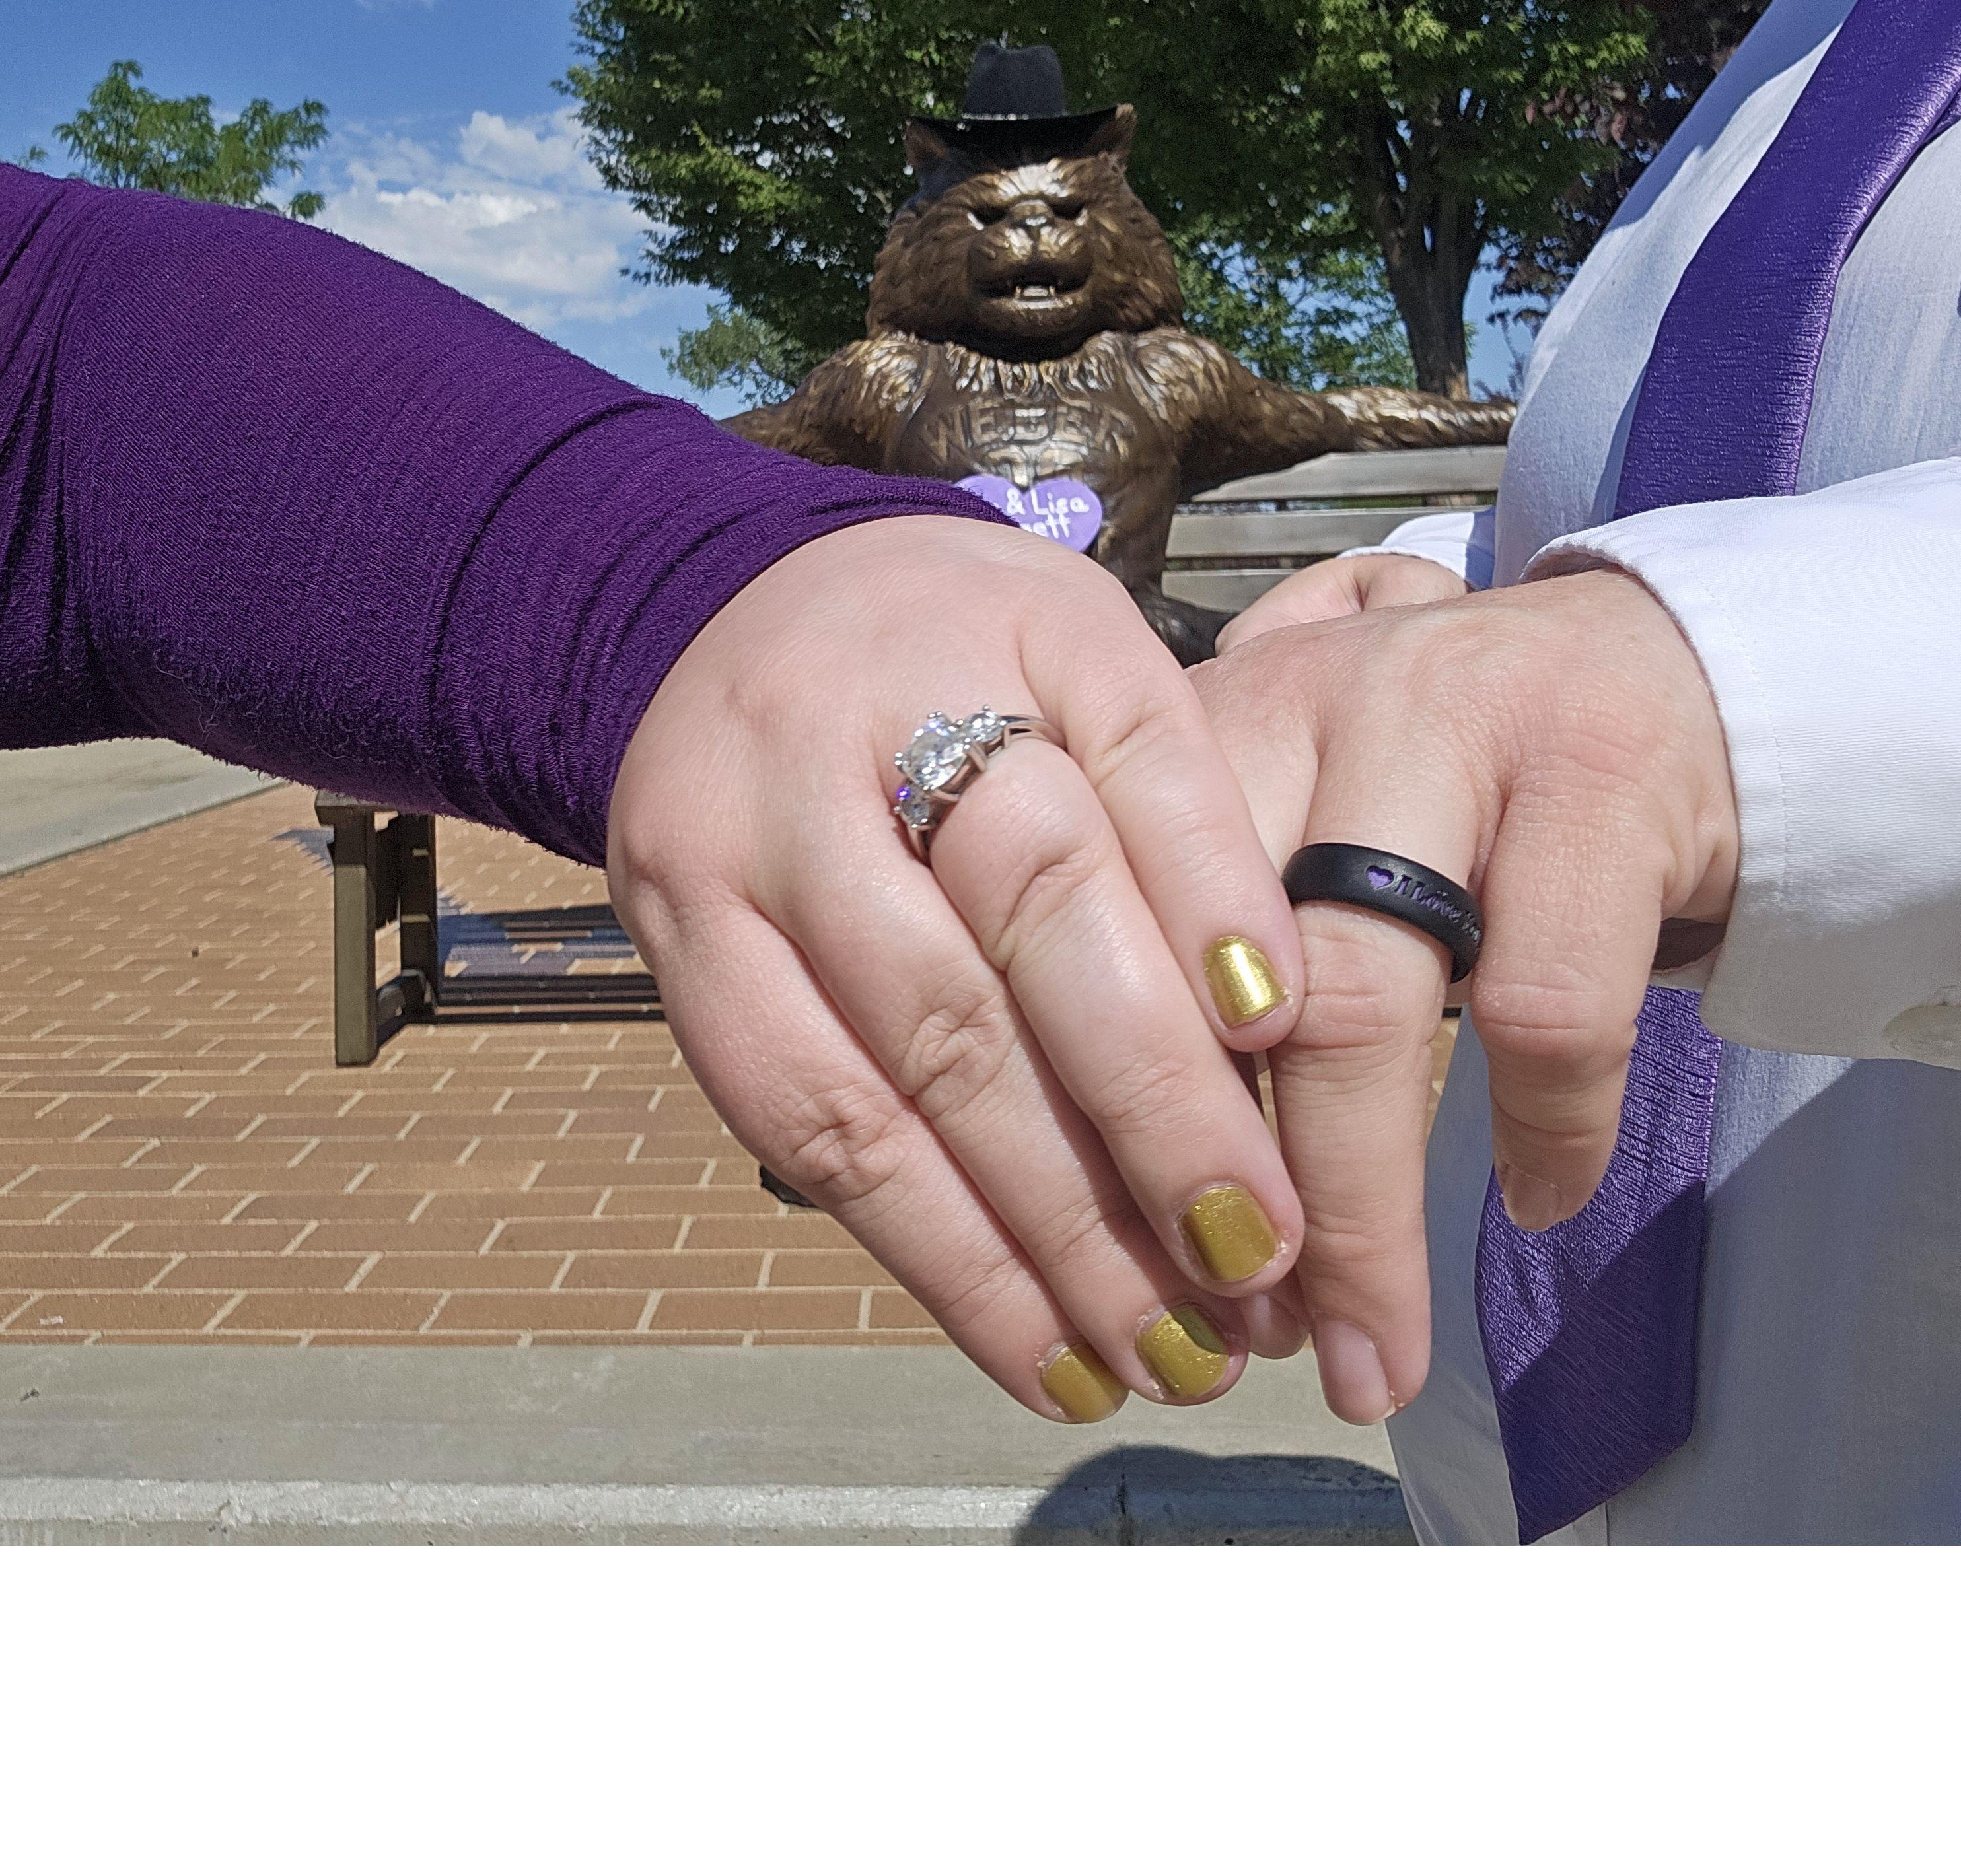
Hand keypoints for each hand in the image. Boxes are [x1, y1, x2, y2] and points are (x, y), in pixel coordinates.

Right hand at [608, 516, 1311, 1421]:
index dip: (1181, 980)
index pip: (1075, 842)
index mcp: (953, 650)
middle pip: (973, 987)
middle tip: (1250, 1277)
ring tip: (1159, 1356)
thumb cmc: (961, 643)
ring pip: (877, 1093)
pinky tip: (1034, 1344)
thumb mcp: (1087, 649)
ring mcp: (718, 861)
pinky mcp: (671, 954)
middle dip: (1123, 1152)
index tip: (1289, 1098)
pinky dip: (926, 1256)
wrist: (728, 603)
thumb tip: (1268, 1015)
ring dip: (1027, 1252)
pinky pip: (795, 1133)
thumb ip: (1178, 806)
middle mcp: (815, 757)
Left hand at [1187, 563, 1738, 1424]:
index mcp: (1217, 719)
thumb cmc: (1461, 778)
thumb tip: (1127, 1201)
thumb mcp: (1314, 808)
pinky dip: (1544, 1133)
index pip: (1112, 925)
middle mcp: (1316, 703)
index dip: (1104, 1112)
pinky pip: (1546, 1006)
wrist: (1684, 666)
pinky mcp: (1601, 783)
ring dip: (1358, 1214)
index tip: (1116, 1265)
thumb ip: (1217, 943)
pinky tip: (1537, 1202)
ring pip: (1364, 1010)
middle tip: (1232, 1341)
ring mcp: (1459, 731)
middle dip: (1221, 1192)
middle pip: (1223, 984)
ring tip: (1366, 1352)